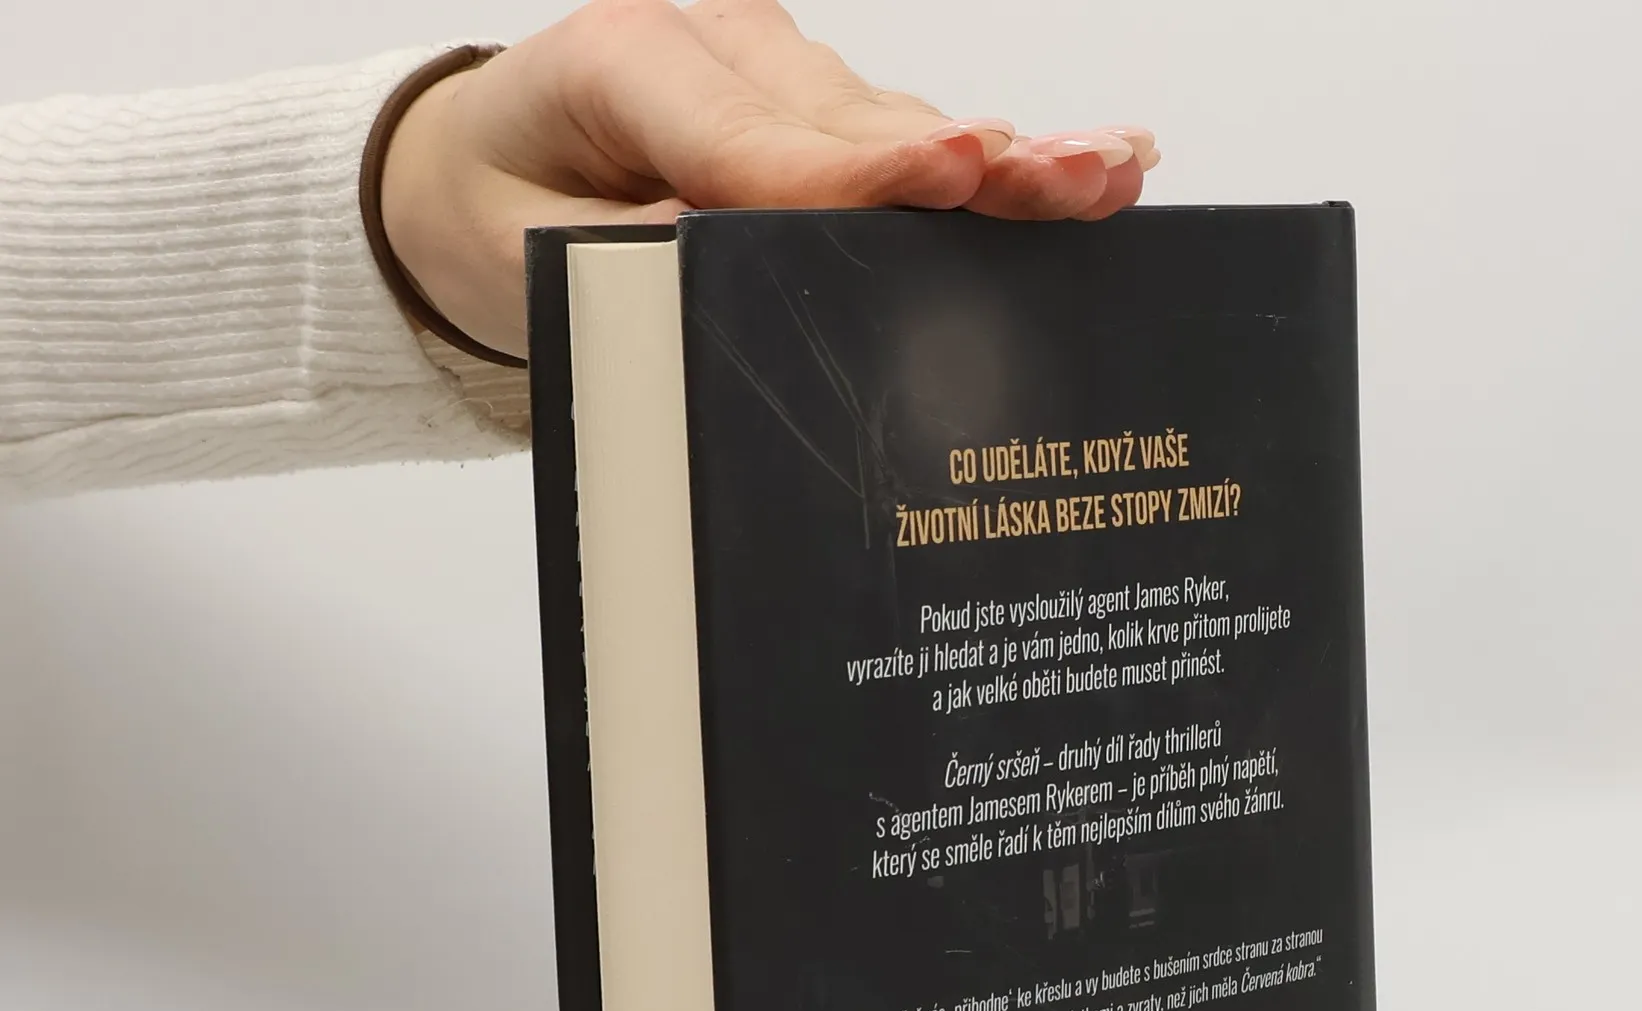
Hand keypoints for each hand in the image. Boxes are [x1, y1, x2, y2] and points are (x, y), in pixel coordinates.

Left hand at [380, 0, 1157, 358]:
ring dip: (1002, 164)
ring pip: (893, 128)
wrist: (476, 171)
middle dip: (967, 164)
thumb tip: (742, 270)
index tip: (950, 175)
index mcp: (623, 67)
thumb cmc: (499, 211)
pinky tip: (1078, 166)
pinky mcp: (810, 106)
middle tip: (1076, 178)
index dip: (858, 171)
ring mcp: (773, 74)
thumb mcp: (527, 259)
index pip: (750, 140)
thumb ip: (630, 266)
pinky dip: (983, 169)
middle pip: (854, 124)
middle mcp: (717, 51)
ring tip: (1108, 176)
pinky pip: (898, 142)